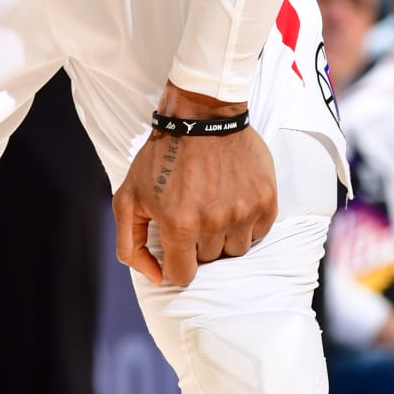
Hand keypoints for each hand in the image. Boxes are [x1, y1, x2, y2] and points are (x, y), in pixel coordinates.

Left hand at [114, 88, 276, 288]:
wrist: (201, 116)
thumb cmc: (161, 157)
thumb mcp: (129, 198)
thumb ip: (131, 245)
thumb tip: (156, 278)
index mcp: (179, 224)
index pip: (182, 274)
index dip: (176, 263)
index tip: (176, 244)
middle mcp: (214, 222)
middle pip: (209, 260)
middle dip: (198, 243)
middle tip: (194, 213)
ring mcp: (243, 211)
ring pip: (236, 249)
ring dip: (224, 235)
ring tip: (214, 207)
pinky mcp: (265, 200)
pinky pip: (258, 233)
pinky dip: (246, 223)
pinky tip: (233, 200)